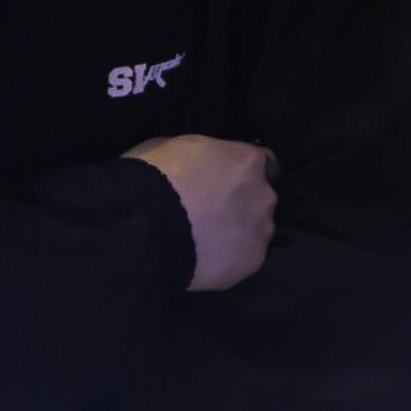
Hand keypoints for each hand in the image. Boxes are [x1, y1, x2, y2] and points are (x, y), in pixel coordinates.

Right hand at [134, 132, 278, 293]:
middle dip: (242, 203)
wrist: (144, 228)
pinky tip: (204, 260)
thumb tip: (201, 166)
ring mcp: (261, 231)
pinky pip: (244, 258)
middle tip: (212, 212)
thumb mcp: (175, 147)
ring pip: (256, 230)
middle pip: (261, 199)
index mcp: (247, 161)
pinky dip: (229, 259)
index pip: (266, 163)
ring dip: (238, 232)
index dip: (245, 172)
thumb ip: (203, 156)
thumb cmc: (153, 178)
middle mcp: (264, 195)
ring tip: (206, 241)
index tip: (230, 180)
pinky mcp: (251, 263)